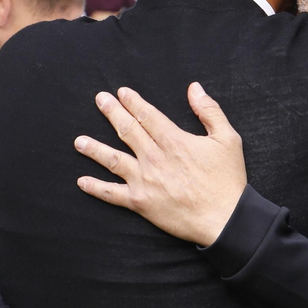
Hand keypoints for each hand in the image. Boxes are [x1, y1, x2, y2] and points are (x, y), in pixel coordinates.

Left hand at [75, 84, 245, 247]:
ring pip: (113, 159)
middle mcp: (154, 158)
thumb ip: (209, 111)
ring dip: (95, 149)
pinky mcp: (140, 203)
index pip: (147, 115)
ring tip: (79, 141)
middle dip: (112, 112)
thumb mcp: (228, 139)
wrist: (224, 218)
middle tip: (99, 100)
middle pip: (128, 130)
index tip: (121, 93)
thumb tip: (194, 88)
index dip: (133, 102)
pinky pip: (112, 194)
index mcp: (174, 141)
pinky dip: (95, 187)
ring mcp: (144, 181)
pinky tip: (82, 181)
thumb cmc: (228, 179)